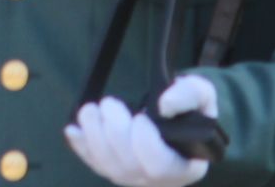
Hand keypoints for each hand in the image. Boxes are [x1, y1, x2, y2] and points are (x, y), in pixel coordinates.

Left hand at [65, 77, 216, 186]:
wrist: (179, 120)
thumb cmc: (192, 110)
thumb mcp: (202, 95)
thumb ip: (189, 95)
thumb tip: (165, 105)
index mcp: (184, 167)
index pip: (157, 166)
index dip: (144, 141)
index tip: (141, 116)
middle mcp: (157, 180)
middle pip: (128, 166)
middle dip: (113, 132)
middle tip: (110, 103)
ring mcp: (134, 178)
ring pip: (108, 167)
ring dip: (93, 136)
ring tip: (91, 110)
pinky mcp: (115, 170)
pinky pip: (95, 164)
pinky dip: (81, 147)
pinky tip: (73, 130)